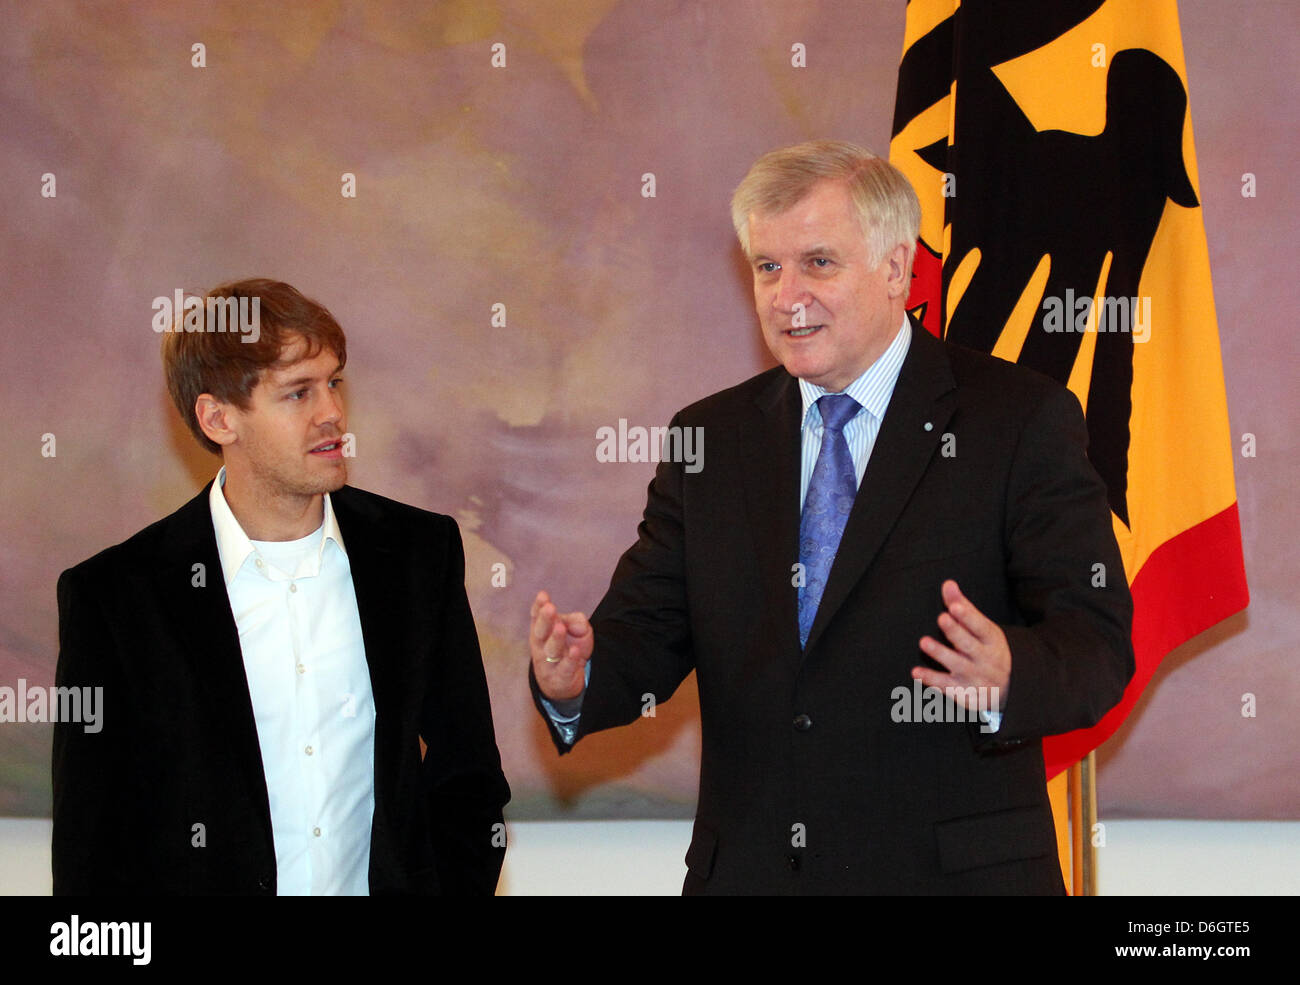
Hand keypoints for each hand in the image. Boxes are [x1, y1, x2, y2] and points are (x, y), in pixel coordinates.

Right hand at [529, 590, 593, 700]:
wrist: (565, 684)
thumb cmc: (569, 650)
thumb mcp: (576, 631)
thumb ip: (576, 621)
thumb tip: (571, 622)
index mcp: (541, 632)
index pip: (537, 617)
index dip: (538, 607)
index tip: (543, 596)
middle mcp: (541, 646)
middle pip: (540, 632)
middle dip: (544, 620)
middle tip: (549, 608)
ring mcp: (548, 663)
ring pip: (551, 650)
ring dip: (556, 638)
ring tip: (560, 628)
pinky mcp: (560, 677)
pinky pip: (565, 668)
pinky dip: (570, 660)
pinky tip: (575, 651)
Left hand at [913, 580, 1009, 710]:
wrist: (1011, 690)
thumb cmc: (987, 650)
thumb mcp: (982, 629)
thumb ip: (963, 607)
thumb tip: (948, 583)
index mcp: (992, 640)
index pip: (980, 626)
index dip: (967, 616)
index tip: (954, 606)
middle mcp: (986, 660)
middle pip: (969, 644)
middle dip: (956, 632)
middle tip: (941, 618)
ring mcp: (977, 679)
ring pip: (957, 666)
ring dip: (940, 654)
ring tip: (923, 641)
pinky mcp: (967, 696)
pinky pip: (948, 688)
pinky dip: (933, 681)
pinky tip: (916, 672)